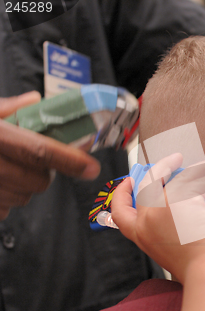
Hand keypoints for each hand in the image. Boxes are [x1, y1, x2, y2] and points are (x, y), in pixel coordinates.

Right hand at [0, 91, 100, 219]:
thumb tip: (34, 101)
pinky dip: (4, 199)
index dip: (68, 160)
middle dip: (45, 175)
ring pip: (21, 197)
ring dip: (24, 188)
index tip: (90, 168)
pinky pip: (2, 210)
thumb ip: (6, 109)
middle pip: (35, 180)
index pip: (37, 150)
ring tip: (7, 171)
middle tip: (37, 164)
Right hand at [112, 153, 204, 282]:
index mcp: (140, 235)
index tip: (130, 182)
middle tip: (170, 163)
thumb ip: (161, 232)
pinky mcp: (180, 200)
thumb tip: (172, 213)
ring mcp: (161, 208)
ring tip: (203, 166)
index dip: (122, 194)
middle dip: (157, 169)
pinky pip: (192, 180)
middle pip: (144, 186)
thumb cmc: (193, 264)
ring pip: (172, 179)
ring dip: (187, 169)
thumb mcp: (165, 250)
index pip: (120, 212)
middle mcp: (146, 220)